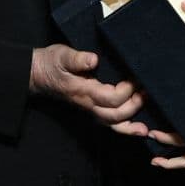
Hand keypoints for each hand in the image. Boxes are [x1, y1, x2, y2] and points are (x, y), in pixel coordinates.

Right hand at [30, 44, 146, 135]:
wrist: (38, 74)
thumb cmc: (51, 63)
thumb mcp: (61, 55)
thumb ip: (77, 58)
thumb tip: (94, 60)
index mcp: (83, 91)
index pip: (110, 98)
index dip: (126, 91)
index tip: (135, 78)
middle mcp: (88, 104)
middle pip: (115, 115)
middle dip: (133, 106)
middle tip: (146, 92)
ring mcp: (90, 109)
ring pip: (113, 124)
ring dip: (130, 125)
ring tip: (146, 127)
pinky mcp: (92, 109)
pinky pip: (109, 123)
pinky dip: (124, 129)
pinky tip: (137, 129)